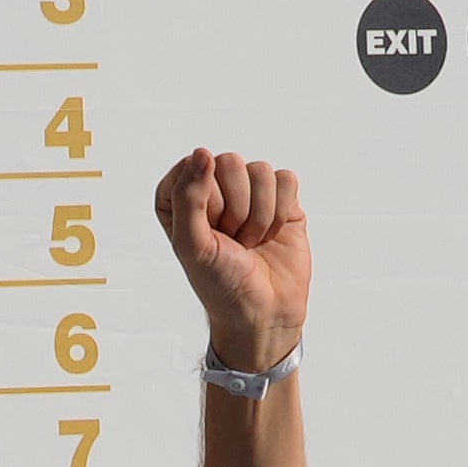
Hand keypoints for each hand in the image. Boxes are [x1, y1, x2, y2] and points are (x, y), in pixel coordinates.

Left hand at [159, 147, 309, 369]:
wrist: (262, 314)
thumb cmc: (219, 284)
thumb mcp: (191, 246)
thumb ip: (187, 197)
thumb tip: (203, 152)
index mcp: (181, 195)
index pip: (195, 165)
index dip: (206, 201)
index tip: (209, 233)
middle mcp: (215, 186)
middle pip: (230, 162)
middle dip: (236, 210)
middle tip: (233, 241)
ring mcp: (249, 191)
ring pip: (261, 171)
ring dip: (259, 216)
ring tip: (252, 242)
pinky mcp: (281, 199)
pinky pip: (286, 179)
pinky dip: (281, 212)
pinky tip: (272, 235)